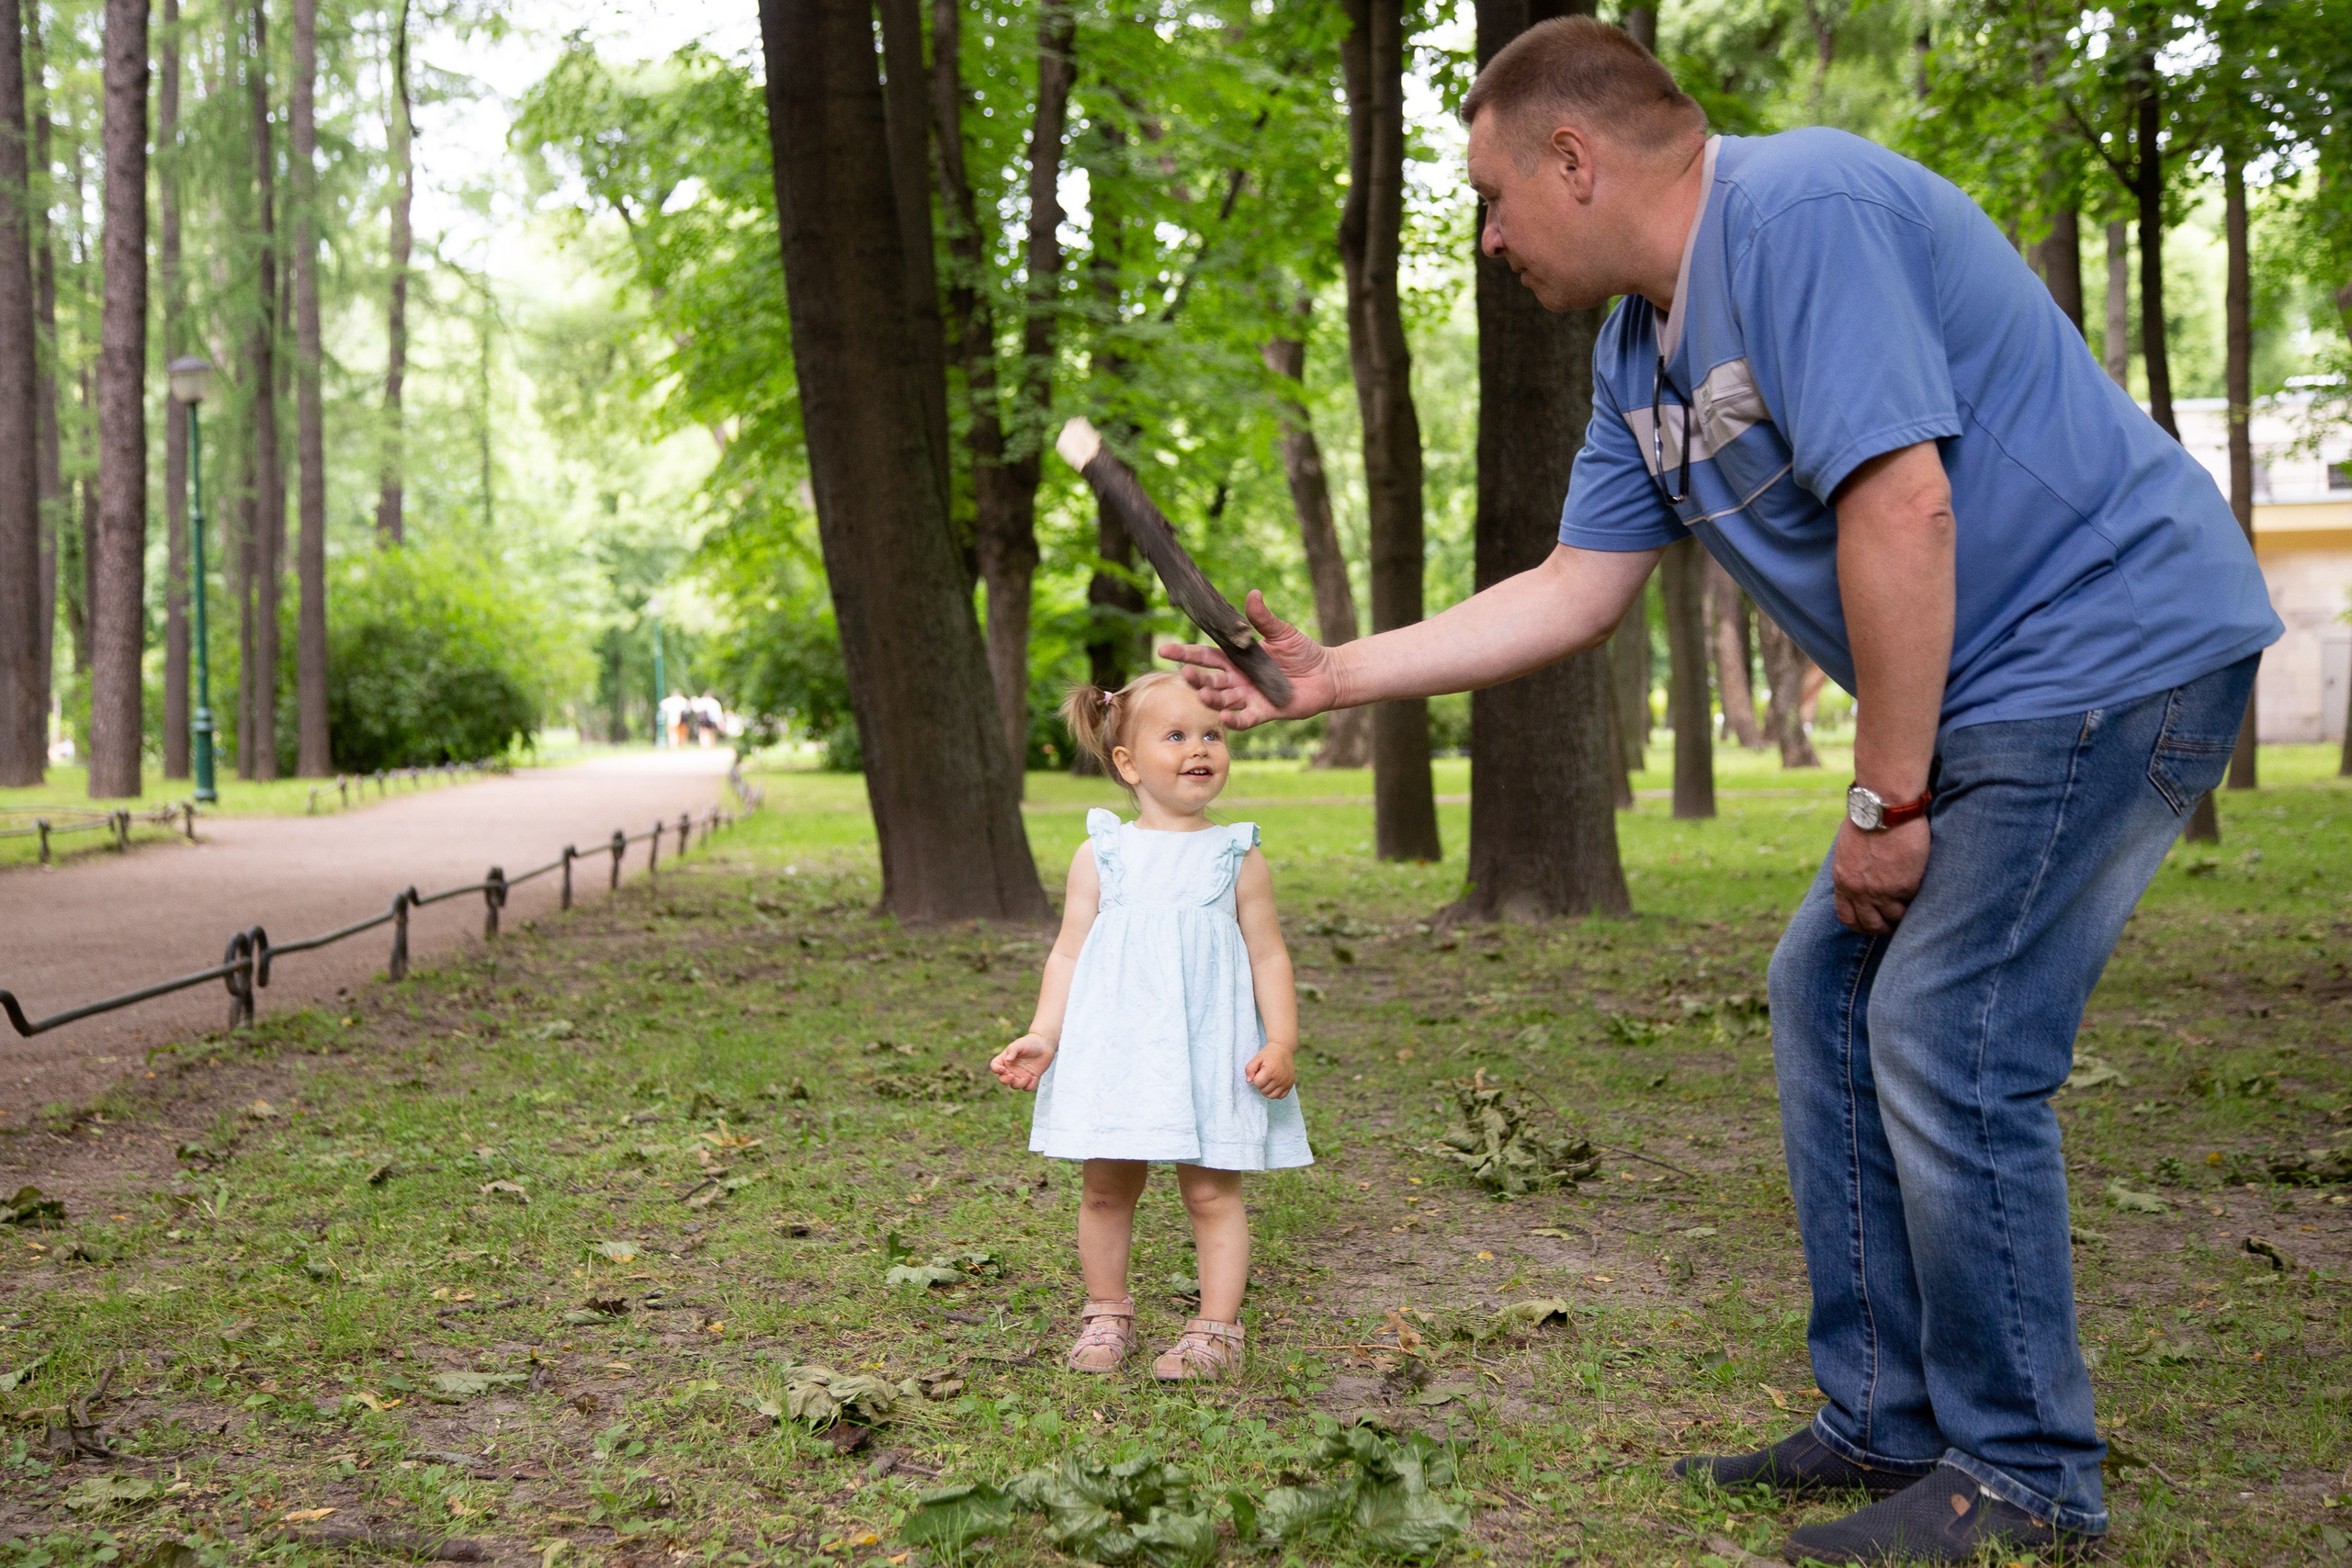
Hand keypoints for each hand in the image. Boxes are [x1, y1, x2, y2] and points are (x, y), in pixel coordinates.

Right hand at [990, 1033, 1056, 1092]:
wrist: (1045, 1045)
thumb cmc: (1030, 1042)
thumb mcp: (1020, 1044)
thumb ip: (1013, 1050)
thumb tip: (1007, 1059)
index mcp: (1005, 1059)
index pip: (995, 1066)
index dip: (996, 1069)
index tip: (1003, 1069)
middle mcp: (1011, 1068)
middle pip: (1003, 1080)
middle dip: (1006, 1080)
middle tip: (1013, 1076)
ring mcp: (1020, 1075)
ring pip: (1014, 1086)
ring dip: (1020, 1083)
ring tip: (1029, 1075)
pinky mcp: (1030, 1079)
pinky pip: (1027, 1088)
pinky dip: (1029, 1085)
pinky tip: (1034, 1078)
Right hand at [1157, 592, 1338, 729]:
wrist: (1326, 673)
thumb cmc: (1302, 652)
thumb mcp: (1282, 632)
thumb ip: (1264, 619)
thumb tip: (1253, 594)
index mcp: (1236, 658)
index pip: (1205, 655)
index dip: (1184, 653)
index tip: (1164, 649)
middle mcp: (1237, 679)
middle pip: (1209, 679)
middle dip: (1196, 677)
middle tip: (1186, 673)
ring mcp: (1248, 696)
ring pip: (1223, 700)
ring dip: (1211, 698)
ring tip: (1203, 694)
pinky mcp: (1263, 712)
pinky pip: (1245, 719)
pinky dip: (1235, 720)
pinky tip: (1226, 717)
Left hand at [1244, 1043, 1296, 1099]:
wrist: (1283, 1050)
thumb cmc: (1268, 1055)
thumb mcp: (1256, 1058)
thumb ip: (1249, 1069)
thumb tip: (1248, 1081)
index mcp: (1271, 1070)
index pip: (1258, 1083)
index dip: (1255, 1078)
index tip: (1259, 1072)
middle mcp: (1280, 1078)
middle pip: (1264, 1091)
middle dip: (1261, 1085)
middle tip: (1263, 1076)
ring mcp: (1286, 1082)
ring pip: (1272, 1096)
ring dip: (1267, 1090)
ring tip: (1268, 1081)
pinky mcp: (1290, 1084)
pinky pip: (1280, 1096)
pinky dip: (1275, 1093)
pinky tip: (1274, 1084)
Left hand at [1832, 817, 1928, 934]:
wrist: (1883, 807)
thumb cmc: (1867, 820)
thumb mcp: (1848, 849)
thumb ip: (1852, 869)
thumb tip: (1861, 877)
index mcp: (1843, 880)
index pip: (1847, 916)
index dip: (1861, 923)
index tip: (1872, 922)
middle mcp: (1859, 891)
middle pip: (1870, 924)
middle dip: (1883, 926)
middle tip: (1895, 921)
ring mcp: (1881, 891)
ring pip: (1895, 918)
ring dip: (1903, 913)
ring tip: (1910, 903)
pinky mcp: (1905, 886)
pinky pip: (1912, 901)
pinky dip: (1917, 897)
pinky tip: (1919, 885)